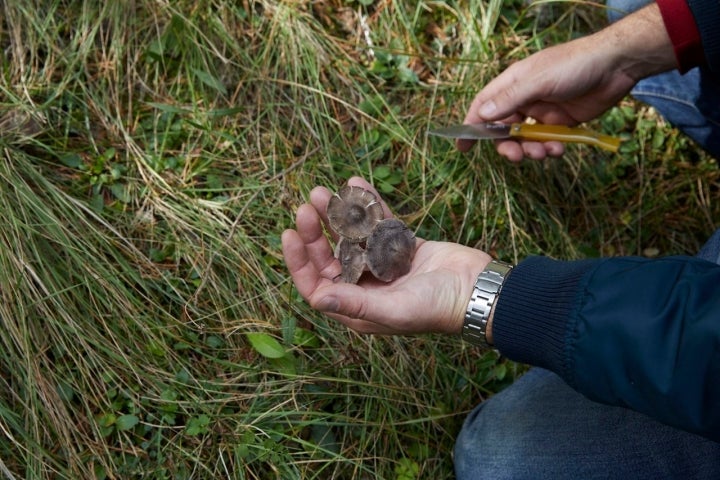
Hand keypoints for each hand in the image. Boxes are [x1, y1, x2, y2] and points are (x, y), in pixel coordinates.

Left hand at [281, 177, 491, 334]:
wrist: (480, 290)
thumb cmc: (438, 308)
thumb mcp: (395, 309)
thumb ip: (355, 303)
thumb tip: (316, 297)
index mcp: (357, 307)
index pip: (317, 284)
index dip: (299, 260)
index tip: (289, 233)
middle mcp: (366, 286)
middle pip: (330, 256)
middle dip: (316, 231)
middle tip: (308, 203)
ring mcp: (383, 264)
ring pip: (350, 236)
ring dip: (337, 214)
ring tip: (324, 190)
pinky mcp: (401, 246)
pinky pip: (377, 223)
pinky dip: (367, 205)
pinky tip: (356, 184)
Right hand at [459, 4, 671, 160]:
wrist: (616, 65)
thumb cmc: (575, 64)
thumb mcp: (539, 80)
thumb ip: (511, 98)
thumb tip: (482, 115)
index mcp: (513, 83)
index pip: (484, 106)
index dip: (472, 126)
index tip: (463, 147)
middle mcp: (525, 98)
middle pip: (504, 129)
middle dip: (508, 146)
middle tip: (516, 157)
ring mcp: (543, 112)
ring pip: (526, 139)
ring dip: (531, 150)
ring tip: (545, 153)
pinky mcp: (562, 122)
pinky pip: (548, 141)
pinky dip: (551, 148)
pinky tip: (560, 148)